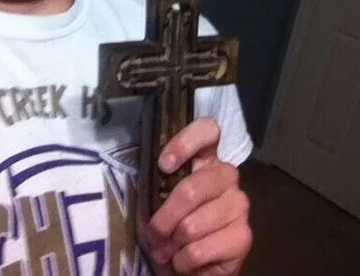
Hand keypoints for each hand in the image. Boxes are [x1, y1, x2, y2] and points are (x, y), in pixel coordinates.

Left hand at [139, 118, 251, 274]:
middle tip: (153, 235)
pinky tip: (182, 261)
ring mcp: (239, 204)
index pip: (208, 131)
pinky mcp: (244, 236)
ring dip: (171, 243)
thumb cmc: (172, 224)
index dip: (185, 142)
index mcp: (206, 159)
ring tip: (165, 251)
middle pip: (192, 188)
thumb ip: (158, 185)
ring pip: (192, 224)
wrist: (193, 264)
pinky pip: (200, 249)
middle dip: (164, 218)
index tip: (163, 165)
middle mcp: (227, 176)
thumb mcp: (159, 199)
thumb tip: (151, 184)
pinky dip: (183, 260)